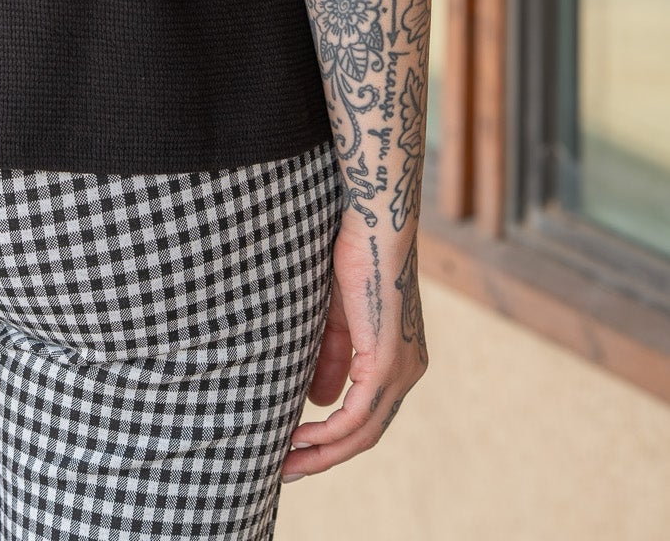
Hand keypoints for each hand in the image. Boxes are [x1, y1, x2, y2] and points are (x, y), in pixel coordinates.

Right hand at [282, 211, 427, 480]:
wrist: (374, 227)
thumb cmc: (356, 259)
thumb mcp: (338, 319)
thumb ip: (332, 358)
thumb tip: (318, 402)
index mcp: (400, 360)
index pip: (367, 416)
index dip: (333, 437)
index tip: (296, 447)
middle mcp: (408, 371)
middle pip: (366, 434)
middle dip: (324, 456)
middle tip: (286, 469)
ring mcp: (402, 370)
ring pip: (364, 432)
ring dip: (323, 451)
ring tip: (288, 461)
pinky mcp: (387, 362)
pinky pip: (359, 413)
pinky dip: (330, 430)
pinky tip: (303, 436)